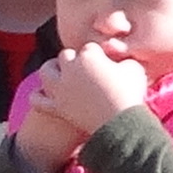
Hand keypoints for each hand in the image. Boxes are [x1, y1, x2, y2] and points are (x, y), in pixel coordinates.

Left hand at [33, 42, 149, 140]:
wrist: (121, 124)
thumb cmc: (130, 95)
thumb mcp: (135, 69)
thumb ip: (123, 58)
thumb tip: (119, 59)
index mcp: (89, 55)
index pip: (90, 48)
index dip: (98, 55)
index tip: (105, 64)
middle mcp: (70, 68)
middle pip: (65, 55)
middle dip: (74, 60)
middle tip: (85, 70)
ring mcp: (61, 88)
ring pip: (45, 71)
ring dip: (51, 71)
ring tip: (60, 75)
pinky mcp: (56, 108)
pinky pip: (38, 100)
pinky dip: (38, 96)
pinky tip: (43, 95)